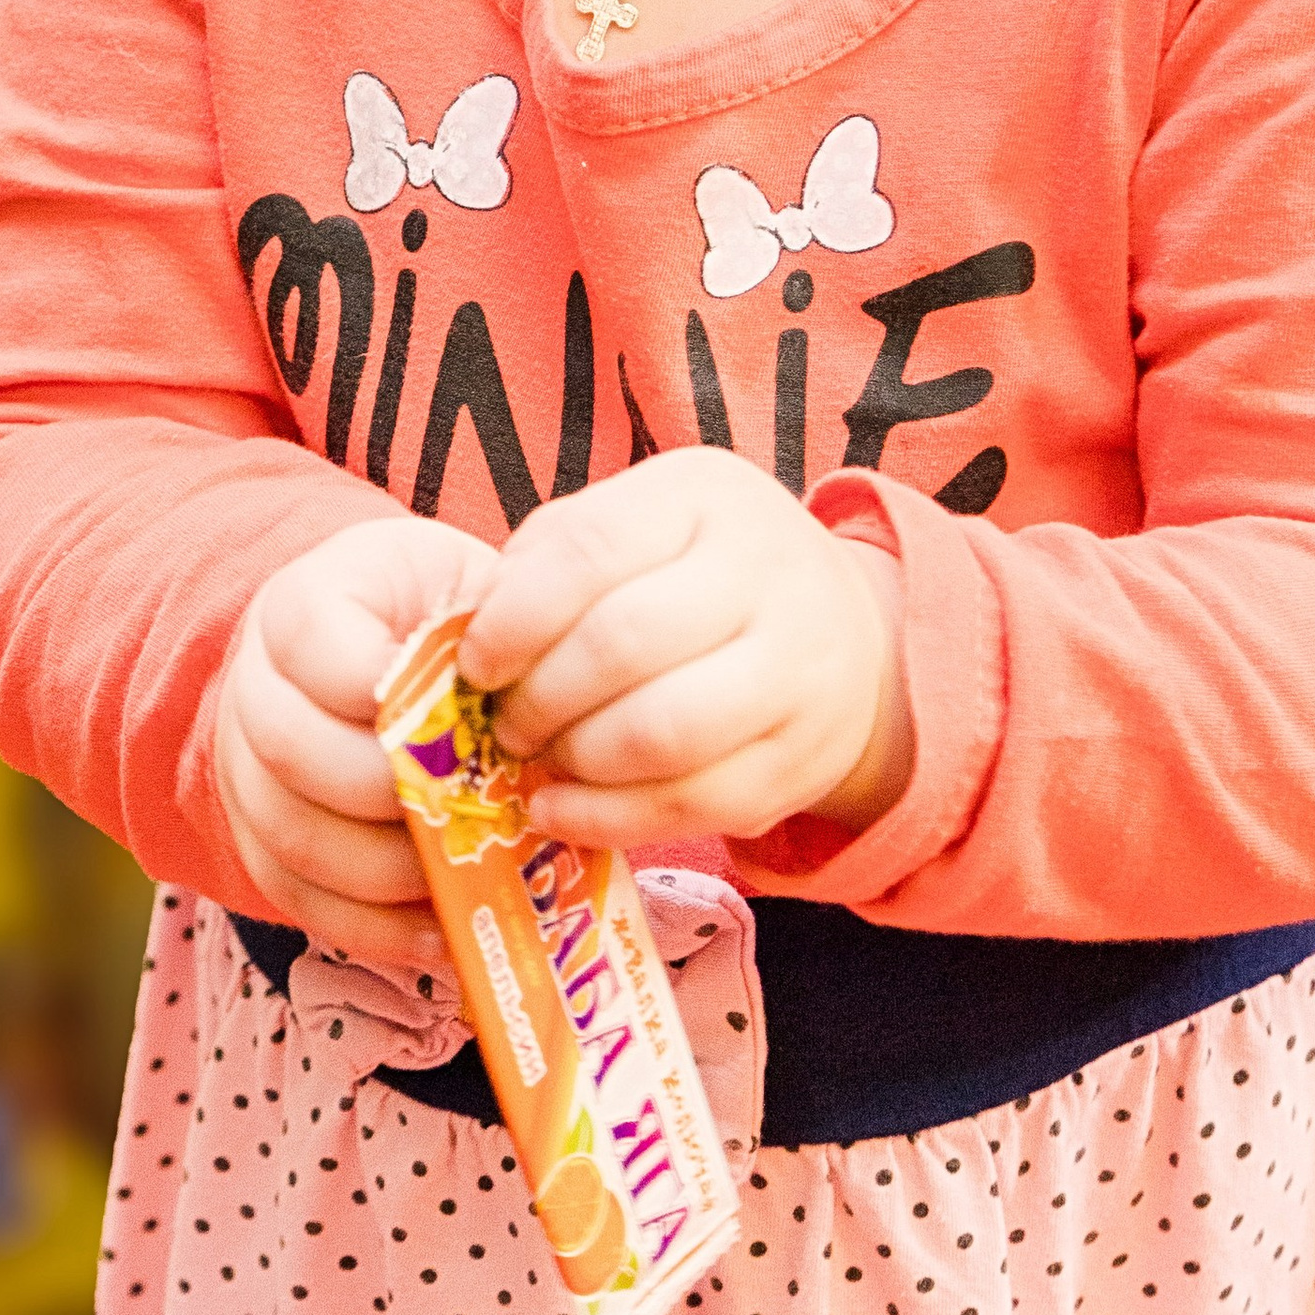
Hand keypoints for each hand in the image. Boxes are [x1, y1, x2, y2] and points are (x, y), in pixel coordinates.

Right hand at [218, 510, 497, 964]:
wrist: (362, 641)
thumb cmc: (427, 614)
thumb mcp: (455, 586)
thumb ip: (483, 627)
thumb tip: (533, 707)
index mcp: (299, 606)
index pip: (311, 641)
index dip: (373, 683)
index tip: (448, 712)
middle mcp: (253, 690)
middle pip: (296, 751)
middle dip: (390, 793)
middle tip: (469, 809)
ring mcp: (244, 773)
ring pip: (294, 838)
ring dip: (386, 871)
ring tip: (465, 878)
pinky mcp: (258, 844)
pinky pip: (300, 900)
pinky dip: (372, 927)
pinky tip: (441, 931)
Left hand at [456, 449, 910, 849]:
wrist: (842, 631)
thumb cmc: (695, 575)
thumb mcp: (634, 528)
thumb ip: (550, 564)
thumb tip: (472, 640)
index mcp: (703, 496)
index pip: (592, 549)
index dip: (516, 618)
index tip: (477, 664)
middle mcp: (765, 571)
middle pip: (623, 644)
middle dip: (539, 699)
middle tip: (505, 724)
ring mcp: (797, 668)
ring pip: (662, 733)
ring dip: (575, 759)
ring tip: (541, 759)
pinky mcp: (802, 758)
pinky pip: (693, 804)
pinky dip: (608, 818)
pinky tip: (562, 809)